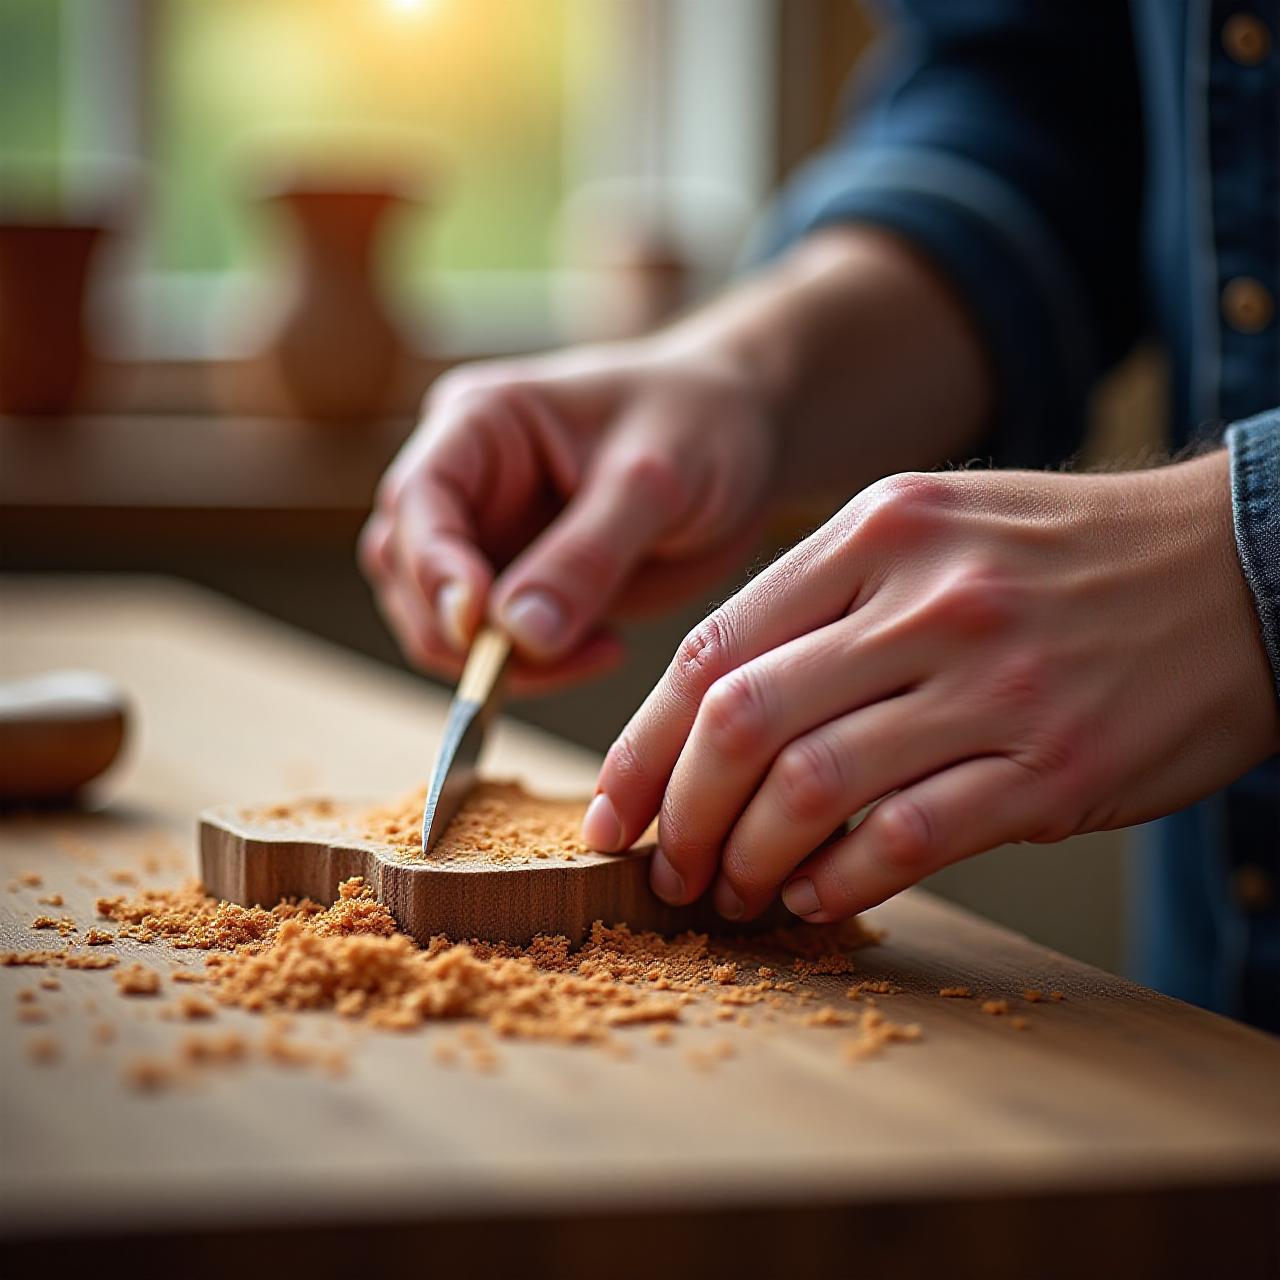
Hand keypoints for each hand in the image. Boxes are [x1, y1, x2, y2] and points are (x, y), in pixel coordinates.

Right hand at [360, 340, 773, 691]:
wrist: (748, 441)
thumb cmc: (704, 425)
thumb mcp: (655, 482)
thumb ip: (587, 554)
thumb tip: (517, 634)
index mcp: (479, 424)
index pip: (417, 500)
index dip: (435, 568)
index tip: (478, 622)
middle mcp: (465, 482)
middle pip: (409, 573)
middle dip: (465, 630)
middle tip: (550, 655)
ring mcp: (487, 539)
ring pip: (441, 623)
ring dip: (499, 662)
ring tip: (597, 651)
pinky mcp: (520, 589)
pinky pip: (494, 650)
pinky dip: (534, 670)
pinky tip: (605, 650)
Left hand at [585, 454, 1278, 920]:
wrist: (1242, 567)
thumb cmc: (1066, 558)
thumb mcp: (936, 529)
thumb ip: (825, 601)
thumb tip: (711, 711)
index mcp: (877, 532)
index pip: (713, 647)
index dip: (642, 742)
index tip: (612, 807)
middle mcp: (923, 600)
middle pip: (740, 719)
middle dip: (679, 812)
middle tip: (664, 865)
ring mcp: (989, 683)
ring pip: (812, 785)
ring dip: (749, 857)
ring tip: (731, 891)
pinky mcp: (1049, 765)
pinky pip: (908, 837)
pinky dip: (841, 880)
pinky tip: (815, 897)